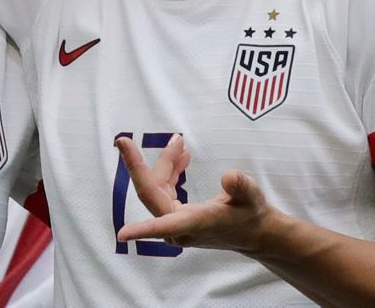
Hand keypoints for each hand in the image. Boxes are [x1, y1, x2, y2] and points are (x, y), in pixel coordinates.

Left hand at [115, 135, 274, 254]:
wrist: (254, 232)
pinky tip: (180, 157)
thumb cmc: (251, 215)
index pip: (164, 226)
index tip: (121, 234)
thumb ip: (241, 187)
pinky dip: (169, 171)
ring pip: (156, 188)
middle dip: (138, 166)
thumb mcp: (252, 197)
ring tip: (179, 143)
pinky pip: (163, 189)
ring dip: (164, 164)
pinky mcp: (175, 217)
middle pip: (151, 193)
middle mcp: (179, 227)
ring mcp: (174, 223)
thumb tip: (230, 176)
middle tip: (125, 140)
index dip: (142, 230)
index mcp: (195, 224)